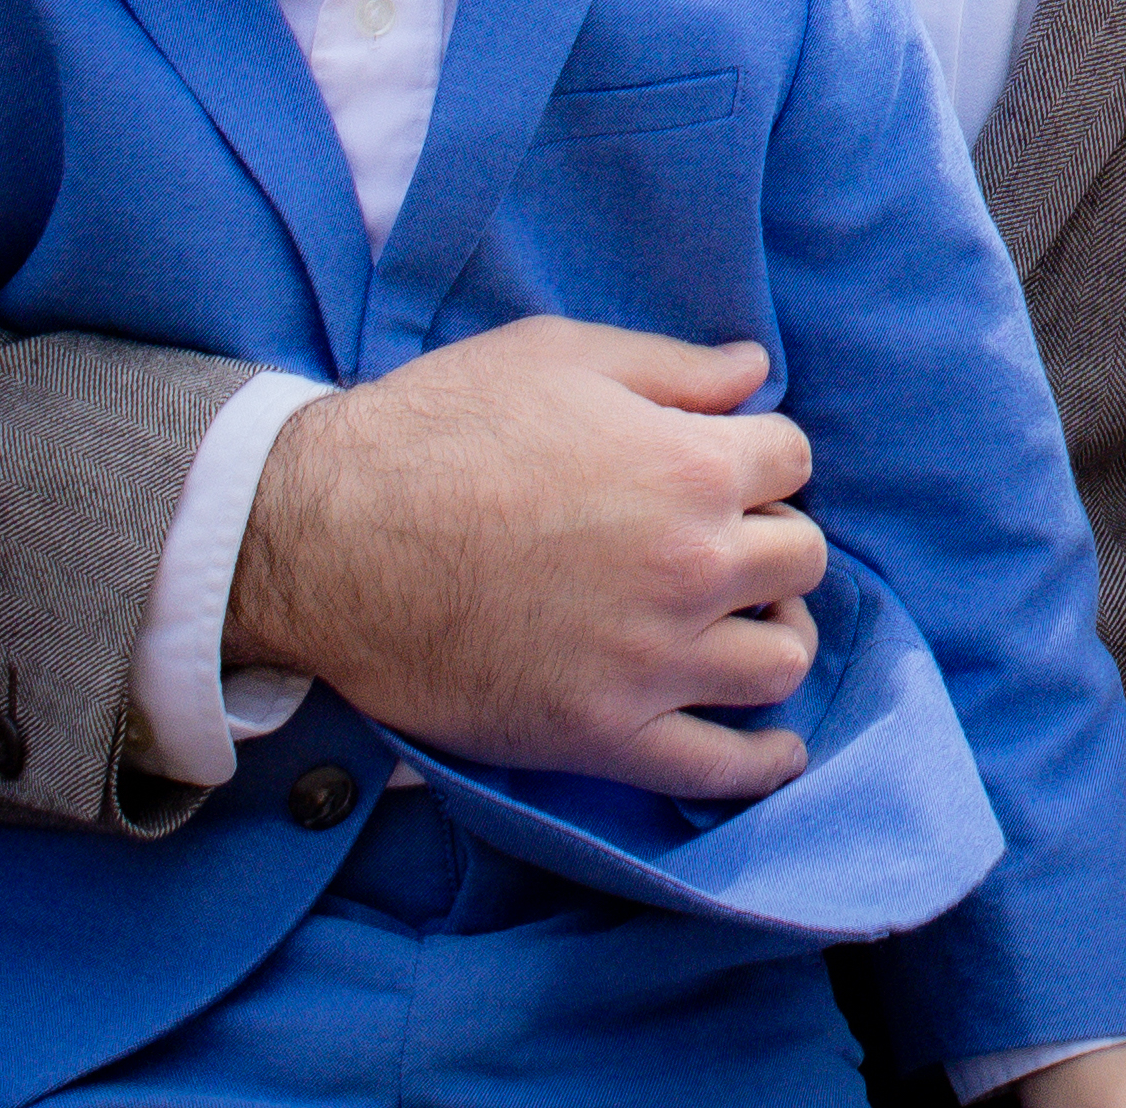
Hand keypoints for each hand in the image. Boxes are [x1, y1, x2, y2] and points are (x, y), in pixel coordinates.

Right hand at [227, 315, 826, 790]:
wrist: (325, 538)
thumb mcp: (560, 357)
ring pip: (780, 662)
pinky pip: (716, 768)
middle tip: (720, 539)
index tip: (723, 466)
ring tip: (738, 623)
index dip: (759, 456)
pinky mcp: (601, 736)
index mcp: (690, 467)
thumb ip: (673, 367)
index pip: (792, 460)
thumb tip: (756, 371)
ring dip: (772, 635)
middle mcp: (691, 567)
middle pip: (800, 560)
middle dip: (771, 538)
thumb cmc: (439, 430)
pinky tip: (775, 750)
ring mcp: (651, 660)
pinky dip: (760, 763)